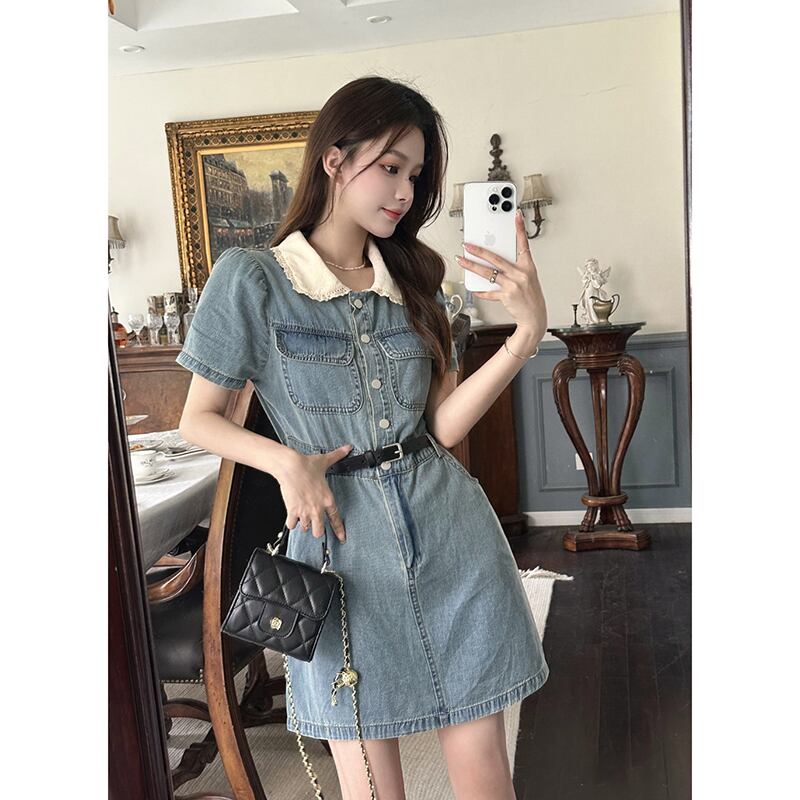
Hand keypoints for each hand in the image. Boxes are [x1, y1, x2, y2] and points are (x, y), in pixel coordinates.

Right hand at [278, 444, 352, 541]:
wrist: (290, 466)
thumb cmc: (307, 465)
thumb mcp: (325, 461)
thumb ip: (338, 456)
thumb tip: (348, 447)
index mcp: (327, 499)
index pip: (336, 519)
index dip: (339, 531)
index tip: (342, 538)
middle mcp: (317, 508)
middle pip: (319, 531)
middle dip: (316, 530)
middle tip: (314, 524)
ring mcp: (304, 511)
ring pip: (305, 529)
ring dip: (303, 524)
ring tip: (302, 516)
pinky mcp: (292, 511)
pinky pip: (292, 525)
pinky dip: (291, 523)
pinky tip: (292, 516)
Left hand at [456, 209, 546, 333]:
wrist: (535, 318)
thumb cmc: (531, 298)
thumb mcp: (528, 279)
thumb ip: (514, 269)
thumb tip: (496, 263)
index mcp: (528, 267)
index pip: (524, 243)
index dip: (520, 228)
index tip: (516, 215)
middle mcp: (520, 274)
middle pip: (496, 258)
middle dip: (479, 250)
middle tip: (468, 244)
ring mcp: (513, 285)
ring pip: (488, 273)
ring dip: (472, 266)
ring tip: (462, 261)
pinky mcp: (506, 296)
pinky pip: (489, 291)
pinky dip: (481, 291)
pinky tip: (474, 288)